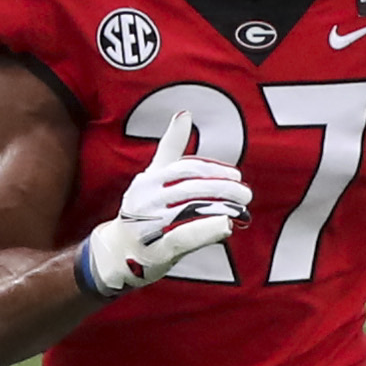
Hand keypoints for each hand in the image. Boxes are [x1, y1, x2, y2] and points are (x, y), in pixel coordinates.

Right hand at [77, 152, 251, 294]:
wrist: (118, 252)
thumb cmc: (143, 211)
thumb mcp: (153, 177)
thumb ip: (170, 147)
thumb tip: (185, 113)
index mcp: (148, 180)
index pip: (188, 169)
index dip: (215, 171)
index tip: (237, 176)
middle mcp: (145, 199)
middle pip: (193, 189)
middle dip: (224, 190)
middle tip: (246, 194)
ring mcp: (148, 224)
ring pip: (191, 211)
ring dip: (222, 209)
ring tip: (241, 211)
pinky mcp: (155, 249)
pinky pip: (184, 236)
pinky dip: (207, 229)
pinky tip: (226, 226)